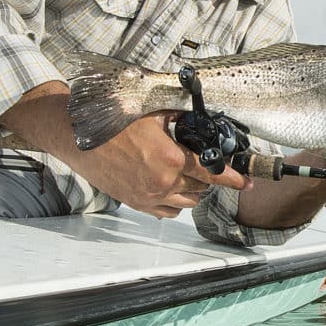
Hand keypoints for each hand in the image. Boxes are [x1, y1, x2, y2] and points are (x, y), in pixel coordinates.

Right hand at [66, 111, 251, 218]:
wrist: (77, 138)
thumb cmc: (111, 123)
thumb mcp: (151, 113)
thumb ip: (179, 116)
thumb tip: (197, 116)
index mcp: (171, 158)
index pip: (212, 172)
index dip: (233, 178)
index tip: (247, 182)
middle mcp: (163, 182)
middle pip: (201, 188)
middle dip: (206, 176)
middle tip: (201, 162)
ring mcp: (149, 196)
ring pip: (186, 203)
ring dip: (191, 190)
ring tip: (184, 173)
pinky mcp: (136, 203)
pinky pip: (166, 212)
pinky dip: (173, 203)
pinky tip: (169, 187)